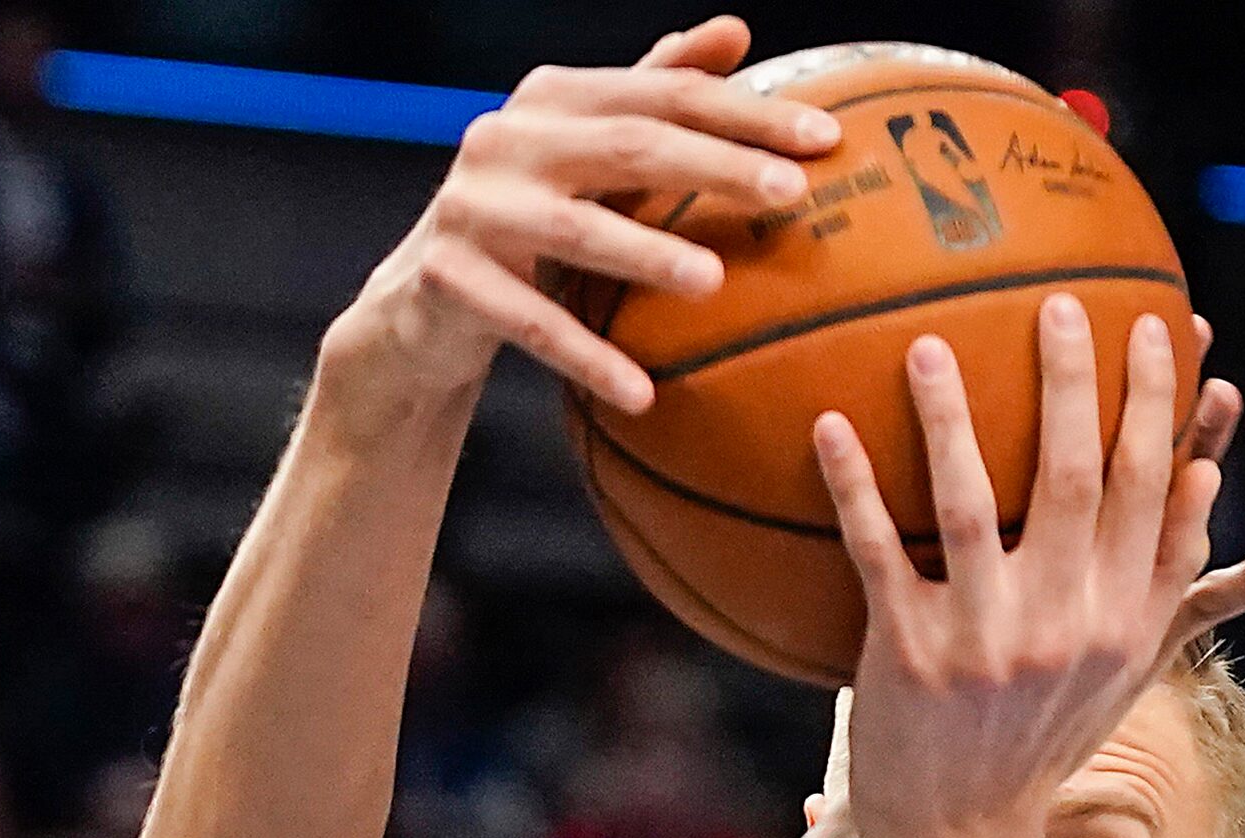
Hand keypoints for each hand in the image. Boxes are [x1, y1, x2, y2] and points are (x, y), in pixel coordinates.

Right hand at [323, 16, 838, 416]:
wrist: (418, 305)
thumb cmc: (527, 221)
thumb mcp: (585, 153)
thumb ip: (653, 92)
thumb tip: (736, 32)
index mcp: (552, 97)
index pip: (665, 93)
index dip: (747, 110)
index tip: (826, 138)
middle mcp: (506, 137)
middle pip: (629, 144)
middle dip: (716, 167)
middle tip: (791, 196)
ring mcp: (472, 207)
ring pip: (576, 230)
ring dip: (648, 256)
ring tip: (714, 283)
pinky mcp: (447, 278)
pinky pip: (531, 324)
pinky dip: (587, 359)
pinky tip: (642, 394)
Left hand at [813, 295, 1244, 837]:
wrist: (961, 836)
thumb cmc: (1039, 739)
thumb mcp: (1122, 669)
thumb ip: (1167, 578)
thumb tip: (1209, 480)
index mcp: (1125, 619)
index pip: (1159, 489)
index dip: (1160, 403)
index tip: (1155, 328)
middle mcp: (1066, 624)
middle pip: (1079, 477)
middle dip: (1074, 380)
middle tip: (1060, 304)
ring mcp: (986, 640)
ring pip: (972, 502)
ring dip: (949, 416)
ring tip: (929, 345)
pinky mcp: (909, 655)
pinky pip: (878, 550)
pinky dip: (854, 485)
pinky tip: (831, 424)